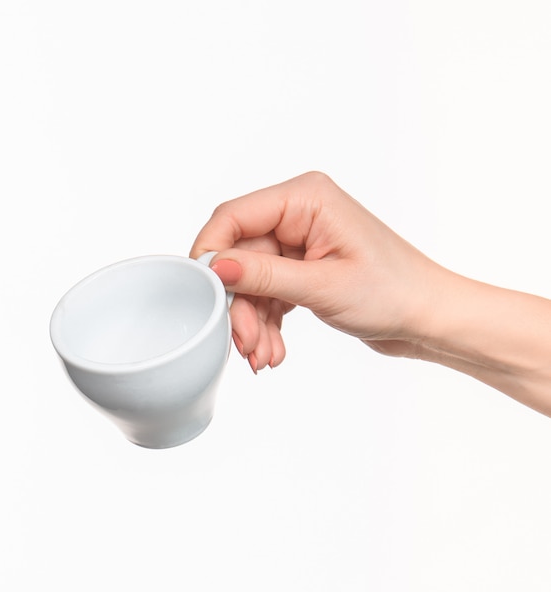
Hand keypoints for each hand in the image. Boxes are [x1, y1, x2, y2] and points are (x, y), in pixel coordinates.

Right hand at [191, 171, 445, 371]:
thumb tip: (215, 267)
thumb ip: (264, 275)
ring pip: (252, 280)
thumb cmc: (394, 292)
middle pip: (241, 256)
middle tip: (243, 343)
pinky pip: (268, 292)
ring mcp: (300, 242)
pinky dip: (267, 322)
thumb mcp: (322, 286)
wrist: (428, 318)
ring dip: (253, 321)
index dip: (211, 253)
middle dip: (239, 305)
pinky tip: (274, 349)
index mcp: (306, 199)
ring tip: (263, 355)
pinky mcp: (302, 267)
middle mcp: (299, 213)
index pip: (234, 216)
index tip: (202, 293)